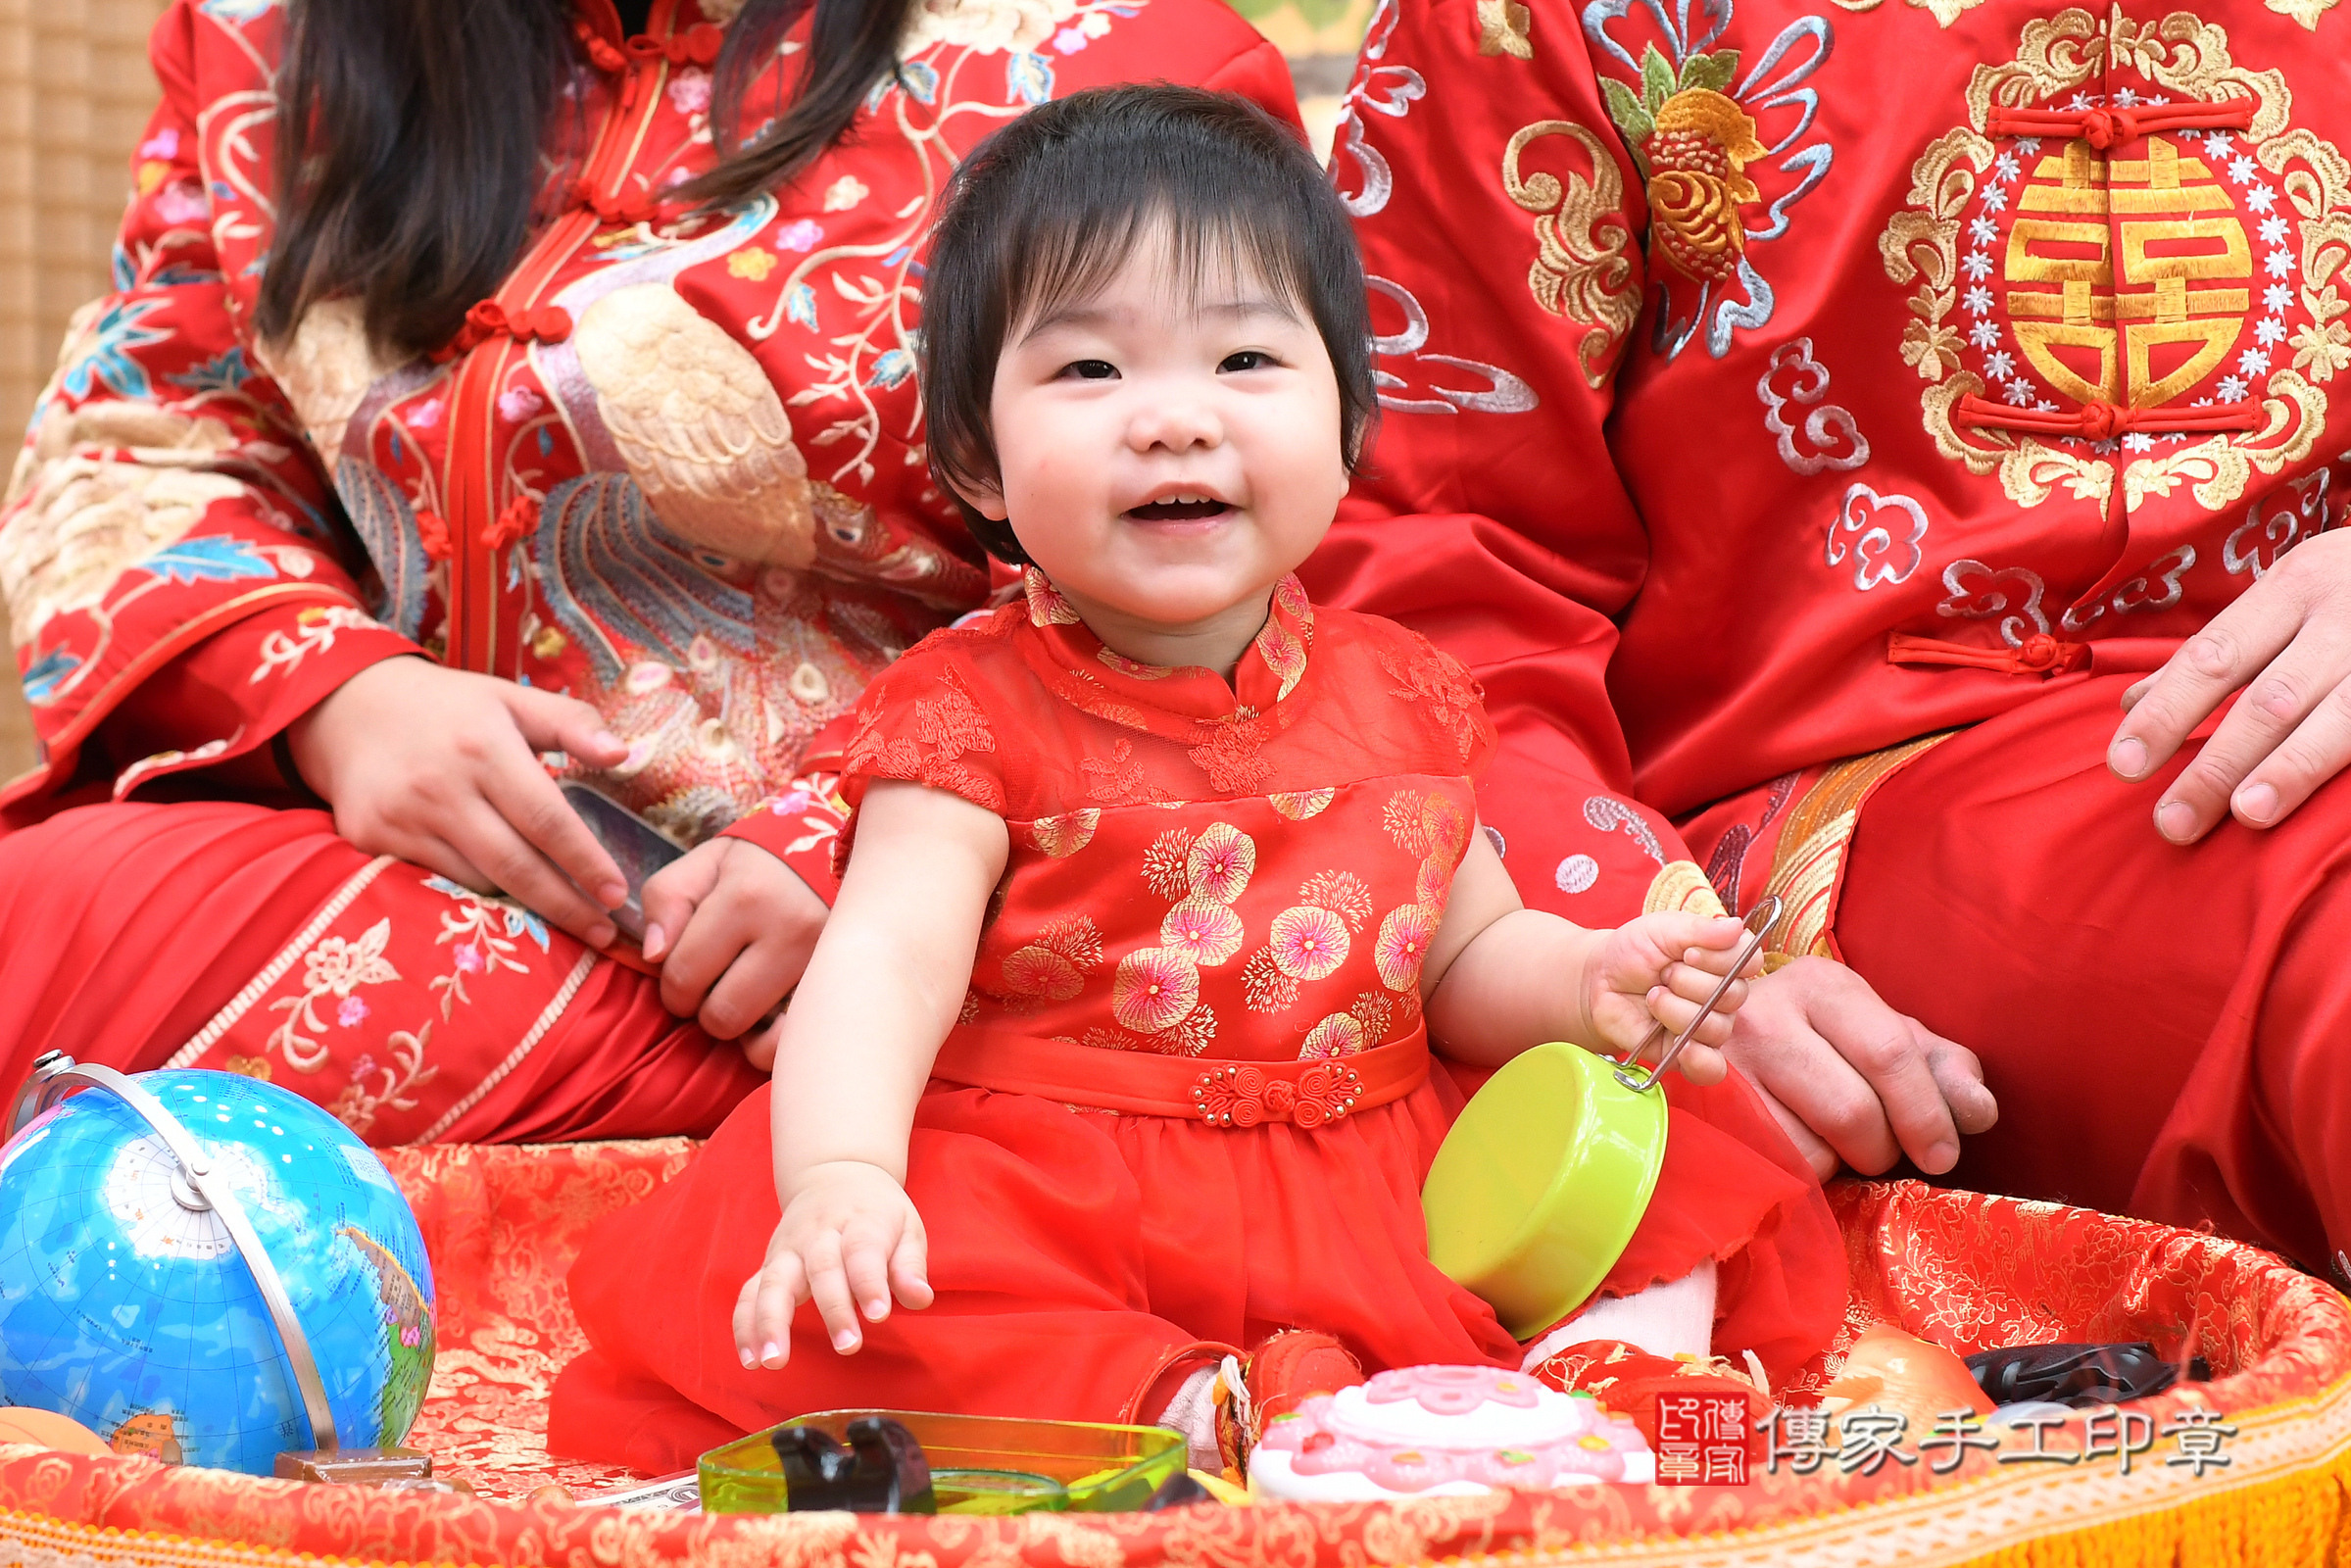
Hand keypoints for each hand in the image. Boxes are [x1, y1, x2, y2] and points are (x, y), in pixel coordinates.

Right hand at [285, 657, 631, 944]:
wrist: (348, 709)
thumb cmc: (450, 708)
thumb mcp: (511, 700)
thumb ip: (572, 723)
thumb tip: (623, 755)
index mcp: (484, 747)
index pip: (546, 819)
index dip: (585, 862)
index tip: (618, 893)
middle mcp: (441, 787)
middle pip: (514, 864)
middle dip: (564, 904)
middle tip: (603, 930)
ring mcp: (402, 818)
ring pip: (477, 881)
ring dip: (524, 906)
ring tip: (565, 917)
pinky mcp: (372, 841)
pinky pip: (437, 883)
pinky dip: (475, 895)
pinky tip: (507, 905)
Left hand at [641, 837, 827, 1065]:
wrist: (839, 857)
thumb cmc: (761, 865)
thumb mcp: (706, 864)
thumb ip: (667, 900)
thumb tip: (654, 956)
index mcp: (747, 897)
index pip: (684, 976)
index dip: (672, 985)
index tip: (687, 971)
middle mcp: (791, 932)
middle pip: (721, 1016)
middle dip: (705, 1008)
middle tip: (716, 985)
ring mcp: (825, 964)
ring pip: (758, 1041)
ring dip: (742, 1025)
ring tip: (746, 994)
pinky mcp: (845, 987)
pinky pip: (796, 1046)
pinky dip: (775, 1044)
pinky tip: (771, 1016)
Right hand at [733, 1160, 932, 1368]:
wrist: (836, 1172)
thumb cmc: (877, 1212)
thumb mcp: (906, 1227)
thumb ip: (910, 1265)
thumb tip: (920, 1298)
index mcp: (861, 1222)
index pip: (863, 1251)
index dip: (870, 1283)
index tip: (879, 1314)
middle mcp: (819, 1234)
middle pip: (822, 1269)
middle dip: (833, 1308)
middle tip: (847, 1345)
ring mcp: (788, 1250)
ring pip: (775, 1282)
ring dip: (771, 1322)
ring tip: (774, 1361)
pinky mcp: (768, 1264)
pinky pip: (750, 1294)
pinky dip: (745, 1326)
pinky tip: (750, 1360)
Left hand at [1580, 912, 1759, 1083]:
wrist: (1599, 981)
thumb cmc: (1633, 952)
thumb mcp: (1662, 929)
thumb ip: (1698, 929)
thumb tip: (1735, 927)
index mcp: (1722, 960)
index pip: (1749, 960)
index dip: (1720, 958)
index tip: (1688, 953)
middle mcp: (1722, 995)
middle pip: (1732, 996)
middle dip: (1689, 983)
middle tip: (1663, 975)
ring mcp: (1708, 1026)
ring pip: (1716, 1027)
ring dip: (1676, 1010)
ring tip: (1653, 997)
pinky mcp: (1689, 1054)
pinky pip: (1712, 1068)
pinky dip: (1699, 1059)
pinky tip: (1682, 1047)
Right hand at [1719, 956, 1997, 1179]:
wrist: (1717, 1043)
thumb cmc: (1820, 1043)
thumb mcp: (1883, 1037)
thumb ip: (1940, 1068)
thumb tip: (1979, 1110)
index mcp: (1823, 984)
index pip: (1890, 1053)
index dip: (1926, 1113)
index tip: (1943, 1154)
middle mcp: (1766, 1014)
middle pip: (1854, 1109)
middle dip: (1886, 1146)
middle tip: (1887, 1150)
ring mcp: (1726, 1064)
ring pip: (1817, 1146)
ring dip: (1845, 1161)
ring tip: (1836, 1139)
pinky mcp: (1710, 1110)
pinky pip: (1781, 1165)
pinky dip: (1806, 1172)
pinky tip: (1799, 1143)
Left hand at [2109, 530, 2350, 842]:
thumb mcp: (2291, 595)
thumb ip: (2222, 650)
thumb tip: (2130, 703)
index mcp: (2294, 587)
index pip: (2213, 657)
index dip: (2166, 712)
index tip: (2123, 764)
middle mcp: (2345, 617)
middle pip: (2269, 699)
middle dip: (2216, 763)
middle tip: (2170, 822)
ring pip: (2336, 719)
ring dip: (2289, 768)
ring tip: (2246, 815)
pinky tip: (2332, 813)